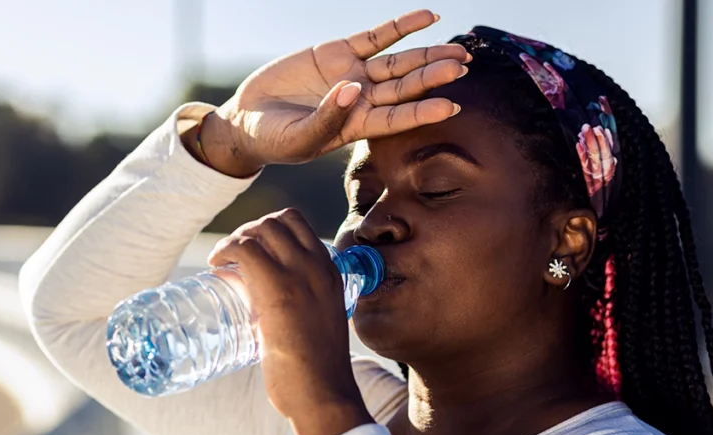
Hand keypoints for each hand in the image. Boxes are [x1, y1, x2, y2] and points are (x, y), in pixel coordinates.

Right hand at [192, 9, 470, 175]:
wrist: (249, 120)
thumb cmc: (275, 140)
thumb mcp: (299, 137)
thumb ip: (327, 118)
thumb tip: (352, 89)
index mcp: (358, 126)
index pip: (398, 118)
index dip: (424, 111)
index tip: (453, 106)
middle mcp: (364, 100)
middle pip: (406, 86)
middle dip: (434, 76)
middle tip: (463, 66)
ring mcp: (354, 73)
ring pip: (399, 62)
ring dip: (427, 53)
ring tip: (458, 49)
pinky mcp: (340, 51)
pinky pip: (377, 36)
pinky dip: (402, 26)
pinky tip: (428, 17)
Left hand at [208, 209, 372, 434]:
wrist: (324, 396)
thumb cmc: (316, 374)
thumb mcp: (318, 326)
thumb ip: (300, 311)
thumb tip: (261, 312)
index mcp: (331, 273)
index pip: (298, 225)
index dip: (268, 229)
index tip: (251, 249)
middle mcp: (318, 267)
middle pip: (277, 221)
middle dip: (248, 231)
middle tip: (232, 256)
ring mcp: (299, 276)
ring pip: (261, 230)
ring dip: (235, 238)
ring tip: (222, 260)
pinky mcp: (277, 291)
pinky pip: (246, 249)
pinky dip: (225, 249)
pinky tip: (215, 264)